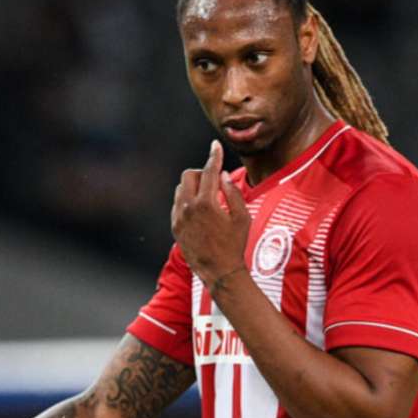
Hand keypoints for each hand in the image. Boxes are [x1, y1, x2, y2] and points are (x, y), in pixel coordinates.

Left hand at [170, 140, 250, 289]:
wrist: (219, 271)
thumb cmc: (234, 245)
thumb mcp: (242, 217)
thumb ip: (233, 193)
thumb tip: (222, 176)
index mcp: (207, 203)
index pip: (209, 171)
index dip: (214, 156)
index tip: (215, 146)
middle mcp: (189, 208)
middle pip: (189, 175)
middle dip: (201, 173)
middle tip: (214, 182)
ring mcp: (179, 218)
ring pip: (180, 189)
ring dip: (193, 187)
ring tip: (208, 199)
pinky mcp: (175, 227)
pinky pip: (177, 204)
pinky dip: (187, 200)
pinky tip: (199, 210)